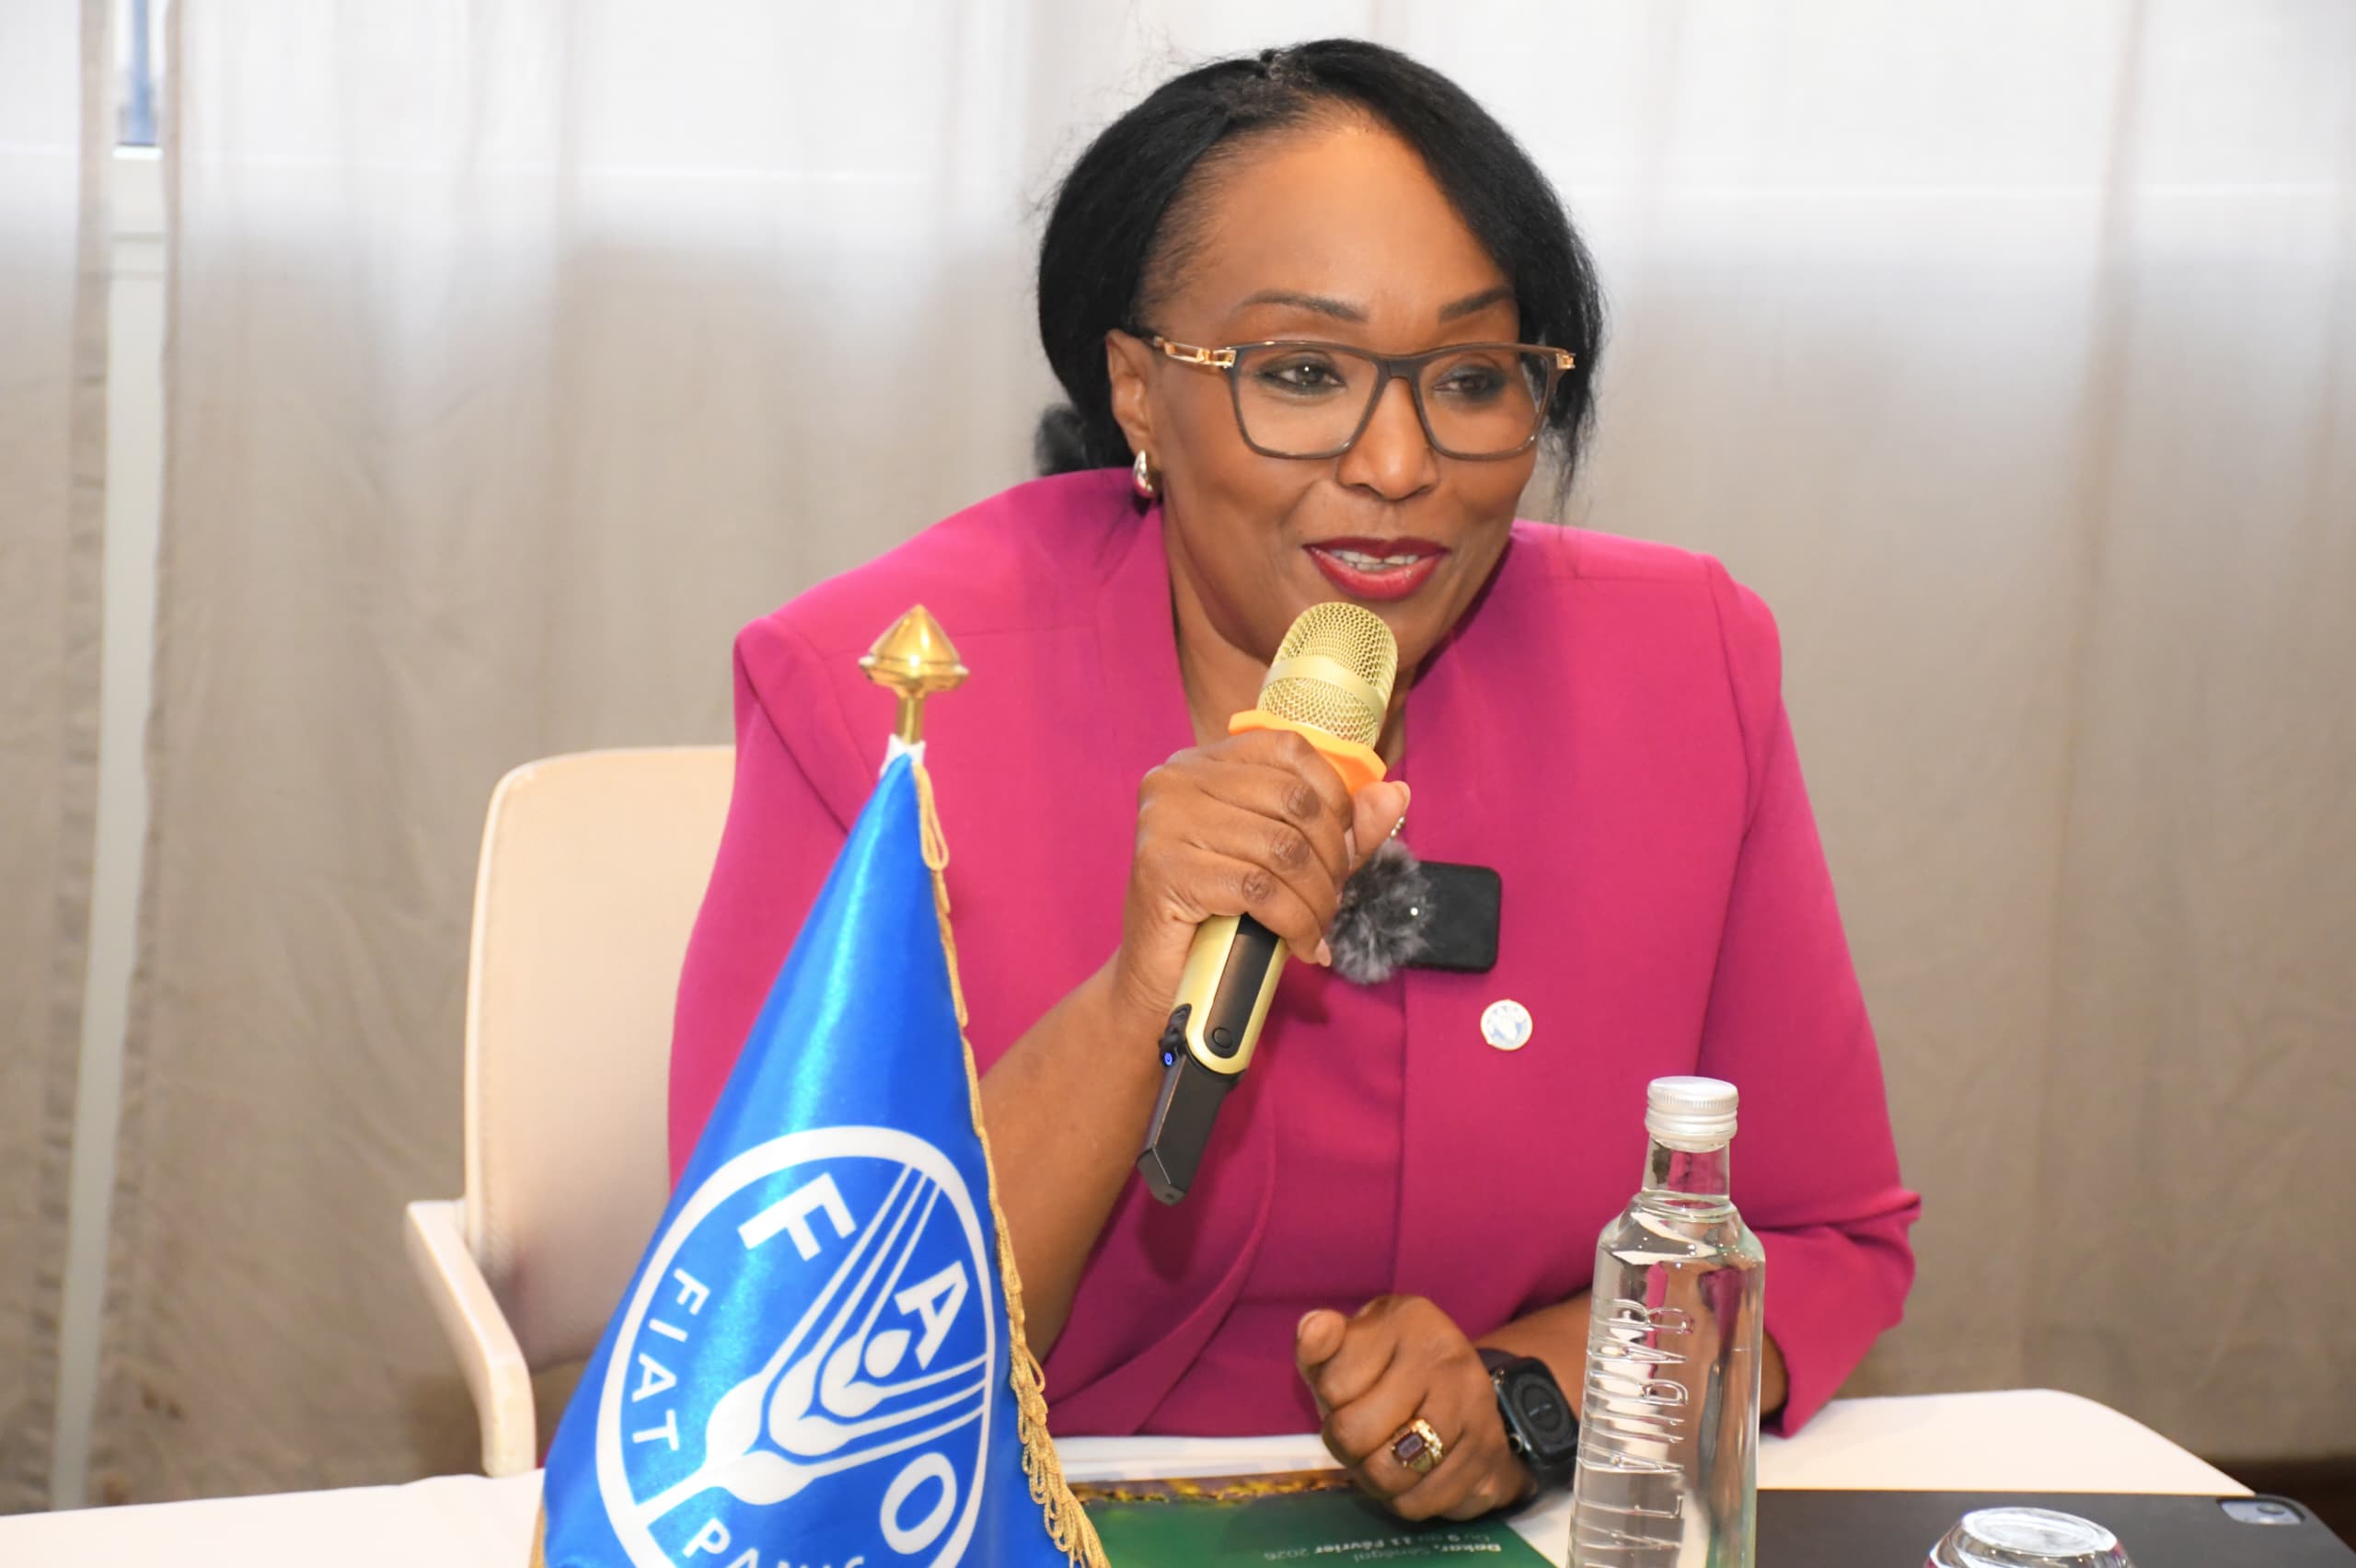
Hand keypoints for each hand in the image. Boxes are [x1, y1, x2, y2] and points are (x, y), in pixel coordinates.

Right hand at [1111, 728, 1410, 1026]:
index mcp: (1204, 762)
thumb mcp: (1287, 862)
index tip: (1346, 848)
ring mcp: (1165, 821)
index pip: (1291, 749)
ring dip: (1318, 899)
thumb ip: (1339, 826)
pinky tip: (1303, 946)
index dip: (1336, 799)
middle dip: (1332, 859)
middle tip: (1333, 900)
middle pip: (1293, 800)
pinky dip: (1296, 924)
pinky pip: (1259, 889)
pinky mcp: (1163, 868)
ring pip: (1282, 848)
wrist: (1161, 983)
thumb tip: (1397, 793)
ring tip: (1319, 928)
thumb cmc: (1223, 917)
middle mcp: (1177, 780)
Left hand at [1296, 1296, 1529, 1521]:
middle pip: (1353, 1434)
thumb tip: (1314, 1327)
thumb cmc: (1388, 1373)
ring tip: (1383, 1455)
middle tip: (1360, 1435)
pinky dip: (1404, 1499)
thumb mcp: (1348, 1349)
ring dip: (1372, 1478)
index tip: (1349, 1392)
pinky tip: (1414, 1473)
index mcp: (1408, 1319)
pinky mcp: (1487, 1454)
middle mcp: (1447, 1355)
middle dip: (1345, 1446)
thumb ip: (1319, 1343)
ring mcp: (1473, 1406)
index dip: (1329, 1401)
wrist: (1467, 1400)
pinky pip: (1418, 1502)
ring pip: (1386, 1474)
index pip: (1332, 1384)